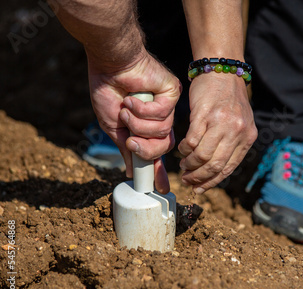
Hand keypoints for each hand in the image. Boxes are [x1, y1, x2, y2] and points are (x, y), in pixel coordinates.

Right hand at [87, 50, 180, 193]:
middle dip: (144, 146)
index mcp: (148, 127)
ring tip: (127, 107)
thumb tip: (131, 172)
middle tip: (129, 136)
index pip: (158, 152)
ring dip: (138, 123)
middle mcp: (161, 118)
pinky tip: (134, 97)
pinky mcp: (173, 93)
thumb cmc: (109, 91)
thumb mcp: (114, 127)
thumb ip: (126, 148)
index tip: (161, 188)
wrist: (109, 65)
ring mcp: (169, 107)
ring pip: (162, 131)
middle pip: (163, 146)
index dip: (159, 170)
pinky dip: (143, 109)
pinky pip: (162, 114)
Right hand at [178, 73, 257, 193]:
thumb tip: (215, 169)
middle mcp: (237, 131)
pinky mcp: (204, 115)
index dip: (212, 182)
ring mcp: (221, 123)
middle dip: (199, 177)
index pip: (229, 167)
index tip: (200, 188)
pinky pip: (192, 140)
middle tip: (188, 180)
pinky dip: (185, 149)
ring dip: (190, 165)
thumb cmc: (229, 99)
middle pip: (215, 165)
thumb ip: (233, 143)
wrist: (222, 72)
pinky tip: (182, 150)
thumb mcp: (240, 122)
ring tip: (183, 165)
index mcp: (247, 137)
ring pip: (202, 155)